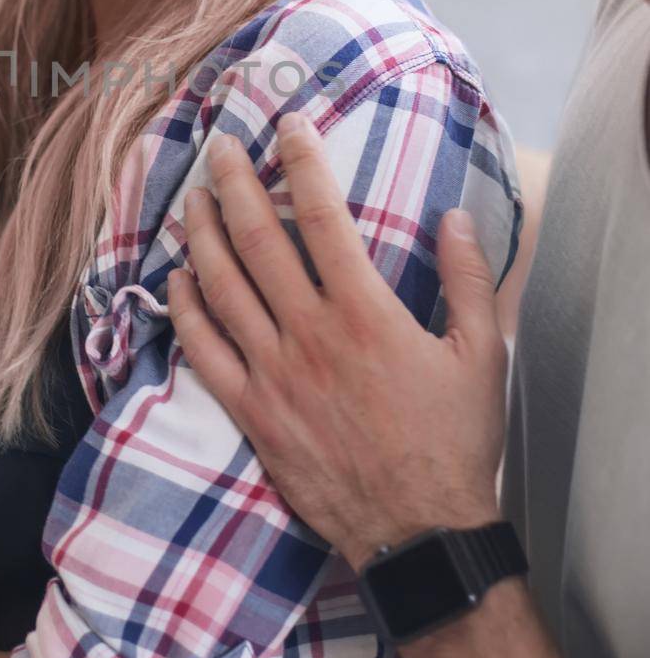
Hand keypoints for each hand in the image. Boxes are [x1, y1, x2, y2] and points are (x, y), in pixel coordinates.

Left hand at [166, 114, 506, 571]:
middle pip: (257, 239)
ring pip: (221, 287)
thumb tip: (456, 218)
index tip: (289, 125)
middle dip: (234, 182)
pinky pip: (204, 352)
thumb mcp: (480, 356)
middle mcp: (309, 334)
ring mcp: (274, 374)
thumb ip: (467, 280)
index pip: (324, 216)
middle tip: (219, 145)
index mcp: (365, 312)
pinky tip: (176, 280)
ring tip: (192, 196)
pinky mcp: (253, 413)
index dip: (302, 161)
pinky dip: (185, 310)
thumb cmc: (453, 443)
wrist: (418, 532)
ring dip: (201, 234)